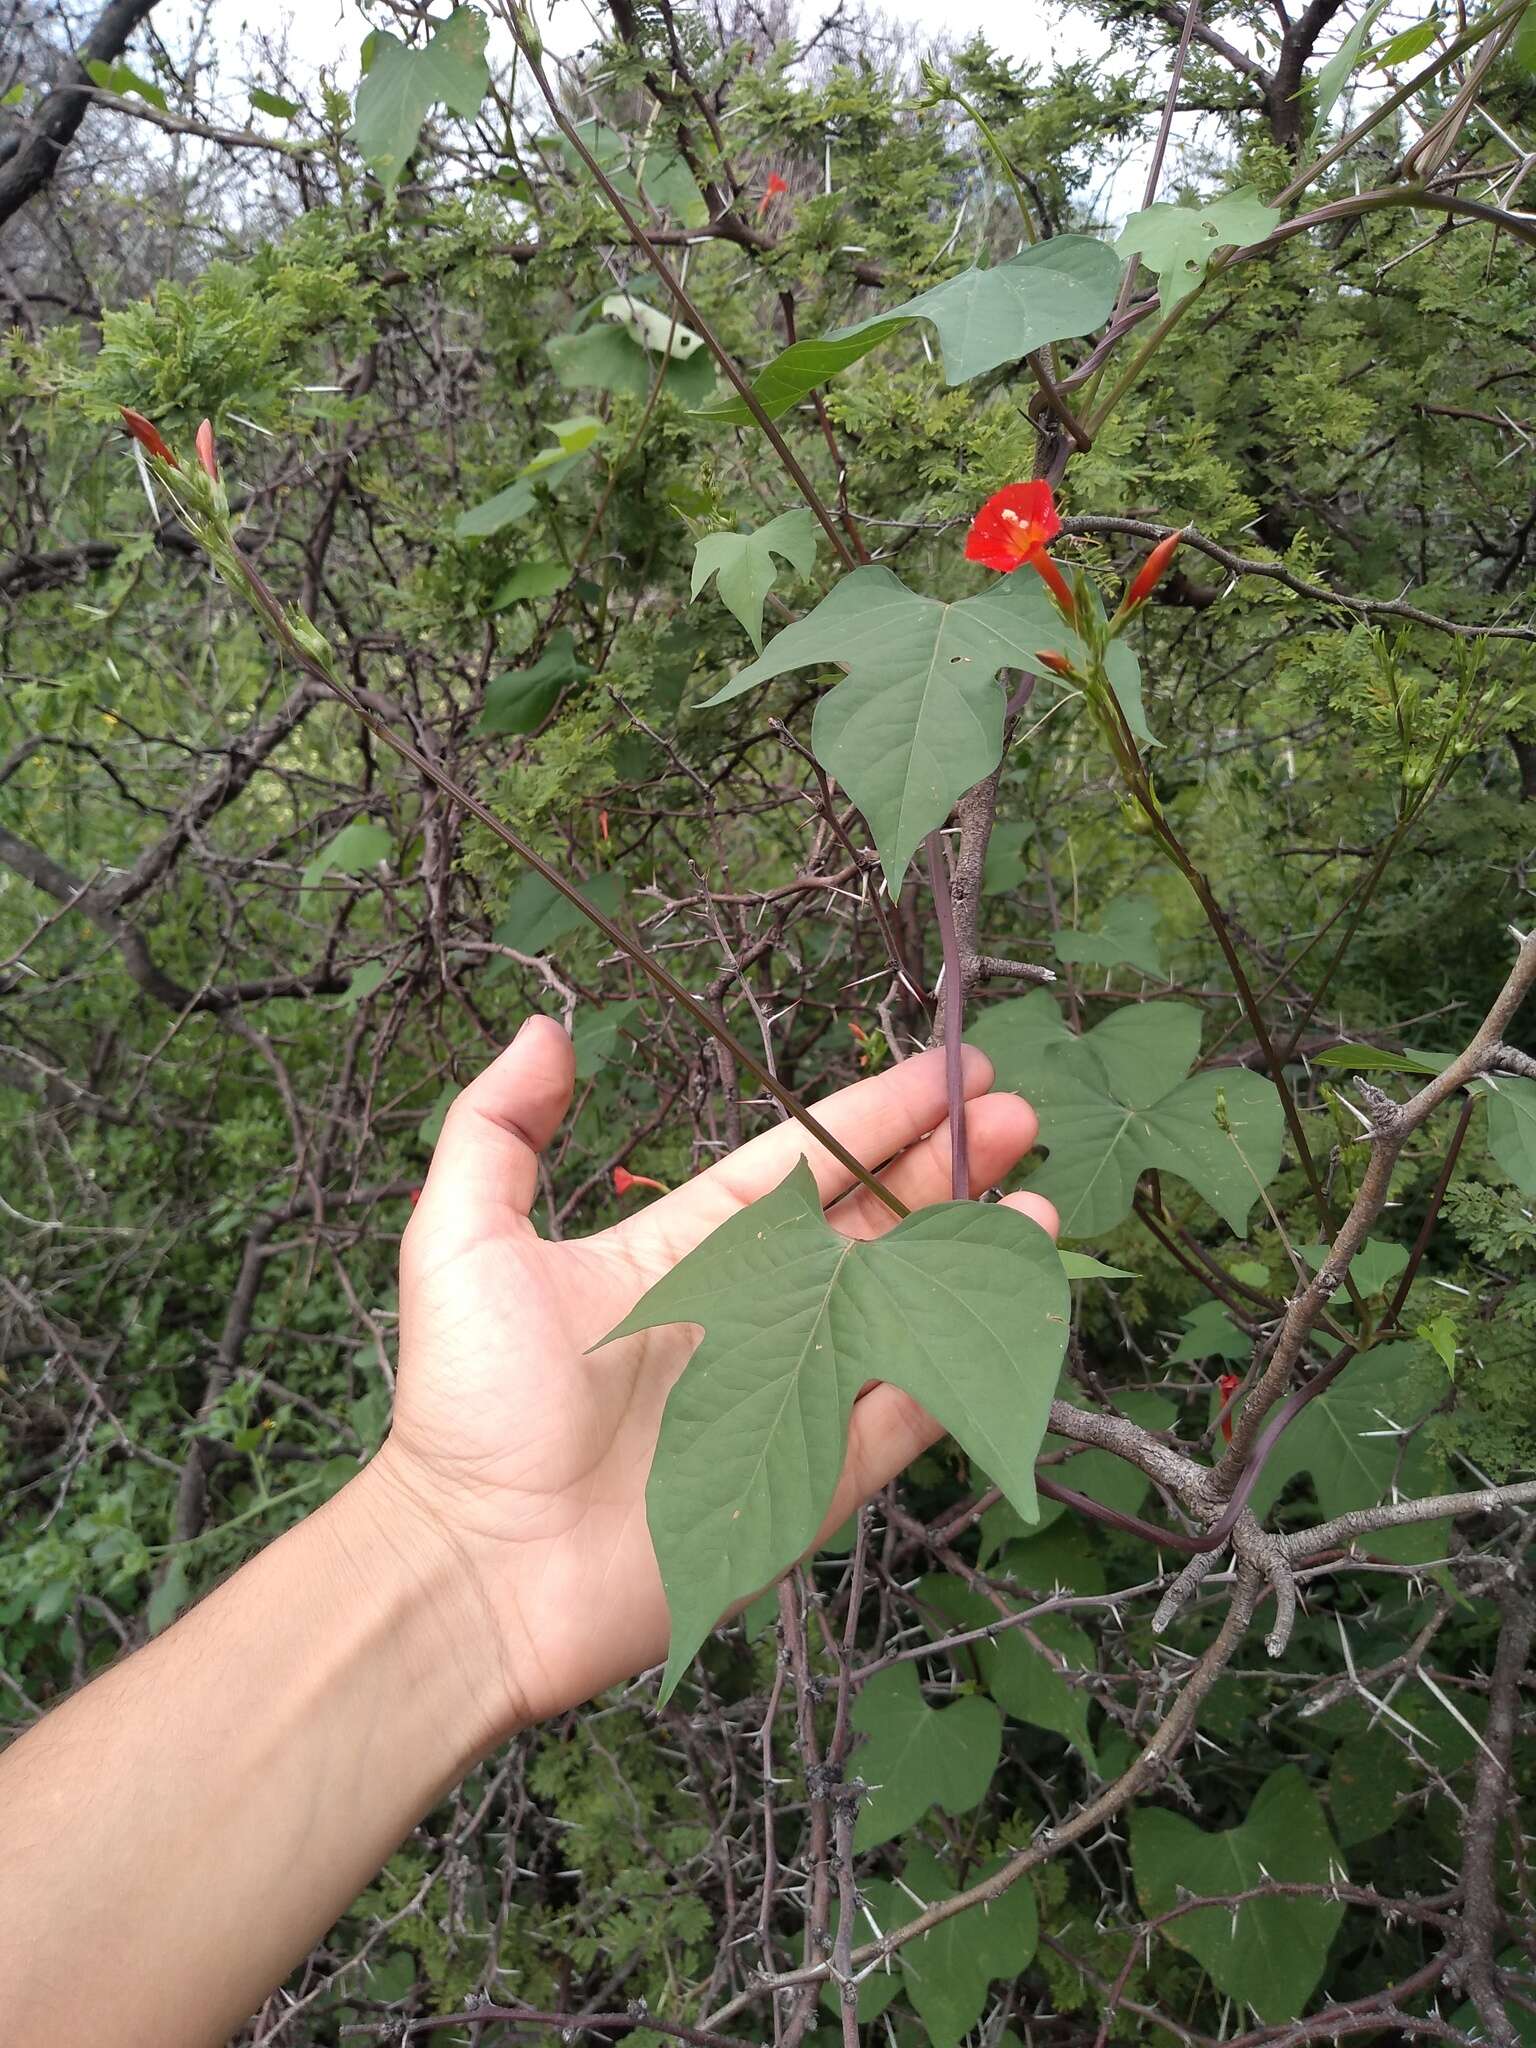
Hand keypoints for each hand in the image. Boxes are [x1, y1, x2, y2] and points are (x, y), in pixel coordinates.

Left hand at [375, 1016, 1057, 1733]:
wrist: (476, 1567)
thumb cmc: (467, 1404)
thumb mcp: (461, 1237)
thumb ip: (498, 1126)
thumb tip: (546, 1028)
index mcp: (684, 1247)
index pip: (803, 1162)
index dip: (878, 1113)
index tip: (950, 1068)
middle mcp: (748, 1311)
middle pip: (872, 1221)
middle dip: (946, 1165)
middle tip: (1018, 1117)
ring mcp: (788, 1392)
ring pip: (903, 1308)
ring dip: (969, 1254)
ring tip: (1035, 1203)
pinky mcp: (813, 1478)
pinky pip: (907, 1410)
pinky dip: (964, 1361)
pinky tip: (1012, 1304)